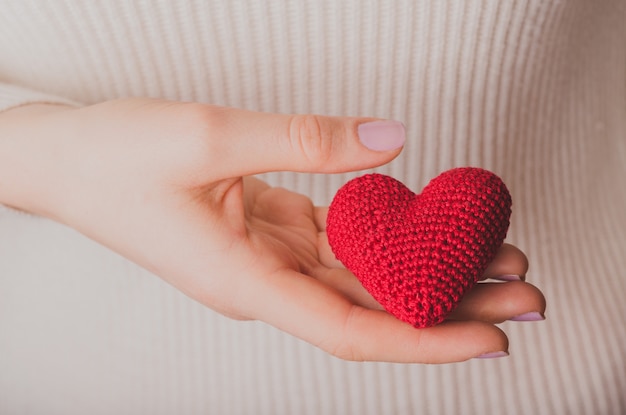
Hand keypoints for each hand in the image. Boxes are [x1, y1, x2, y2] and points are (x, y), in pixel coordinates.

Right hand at [0, 99, 544, 362]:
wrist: (64, 161)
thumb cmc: (115, 159)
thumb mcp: (210, 136)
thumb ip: (307, 139)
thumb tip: (391, 138)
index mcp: (245, 282)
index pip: (353, 329)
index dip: (426, 338)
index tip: (492, 337)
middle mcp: (263, 282)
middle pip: (371, 307)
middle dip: (452, 303)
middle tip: (527, 289)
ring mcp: (265, 259)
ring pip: (361, 275)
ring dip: (426, 268)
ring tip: (496, 256)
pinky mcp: (264, 231)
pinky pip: (336, 241)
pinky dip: (384, 237)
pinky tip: (425, 229)